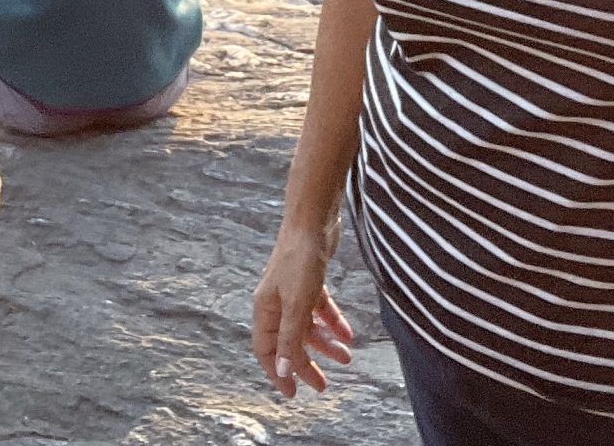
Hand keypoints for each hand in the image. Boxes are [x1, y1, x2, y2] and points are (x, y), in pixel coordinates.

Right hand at [250, 223, 354, 399]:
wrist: (313, 220)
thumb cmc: (300, 259)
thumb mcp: (297, 304)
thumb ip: (290, 338)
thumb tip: (282, 370)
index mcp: (265, 309)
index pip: (266, 350)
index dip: (278, 373)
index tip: (293, 393)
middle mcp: (276, 302)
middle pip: (289, 341)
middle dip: (306, 364)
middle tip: (323, 385)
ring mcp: (293, 291)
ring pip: (307, 326)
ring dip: (325, 344)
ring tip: (346, 357)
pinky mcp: (311, 280)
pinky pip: (321, 309)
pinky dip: (333, 321)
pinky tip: (348, 332)